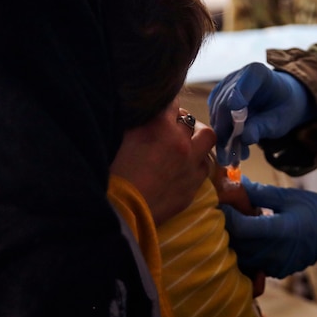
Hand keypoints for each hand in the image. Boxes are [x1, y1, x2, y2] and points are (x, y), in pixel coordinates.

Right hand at [112, 104, 215, 224]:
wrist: (118, 214)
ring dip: (197, 139)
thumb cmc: (109, 174)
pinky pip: (204, 167)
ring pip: (207, 140)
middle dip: (184, 120)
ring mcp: (191, 165)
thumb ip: (136, 122)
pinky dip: (197, 163)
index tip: (160, 110)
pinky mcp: (193, 186)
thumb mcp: (118, 138)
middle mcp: (181, 142)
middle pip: (193, 120)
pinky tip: (186, 167)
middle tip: (173, 127)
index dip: (165, 105)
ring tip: (186, 145)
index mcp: (159, 127)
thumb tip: (142, 113)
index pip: (171, 102)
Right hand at [208, 63, 315, 165]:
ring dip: (223, 137)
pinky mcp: (218, 101)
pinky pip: (216, 119)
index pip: (241, 85)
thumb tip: (244, 138)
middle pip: (224, 103)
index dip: (236, 100)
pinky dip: (223, 136)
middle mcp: (236, 77)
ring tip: (231, 159)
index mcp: (256, 72)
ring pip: (217, 113)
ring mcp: (225, 88)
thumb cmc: (285, 106)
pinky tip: (232, 152)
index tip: (235, 119)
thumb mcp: (281, 119)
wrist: (282, 100)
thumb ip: (263, 127)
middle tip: (229, 155)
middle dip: (226, 130)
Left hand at [220, 178, 316, 277]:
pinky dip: (248, 252)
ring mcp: (276, 265)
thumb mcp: (287, 196)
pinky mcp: (279, 271)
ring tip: (237, 227)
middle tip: (224, 214)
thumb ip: (259, 193)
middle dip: (227, 230)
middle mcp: (275, 252)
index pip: (241, 228)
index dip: (227, 216)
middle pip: (237, 245)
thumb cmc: (315, 209)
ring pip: (243, 257)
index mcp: (278, 230)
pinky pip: (254, 264)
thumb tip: (235, 183)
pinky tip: (252, 239)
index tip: (220, 204)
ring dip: (236, 243)